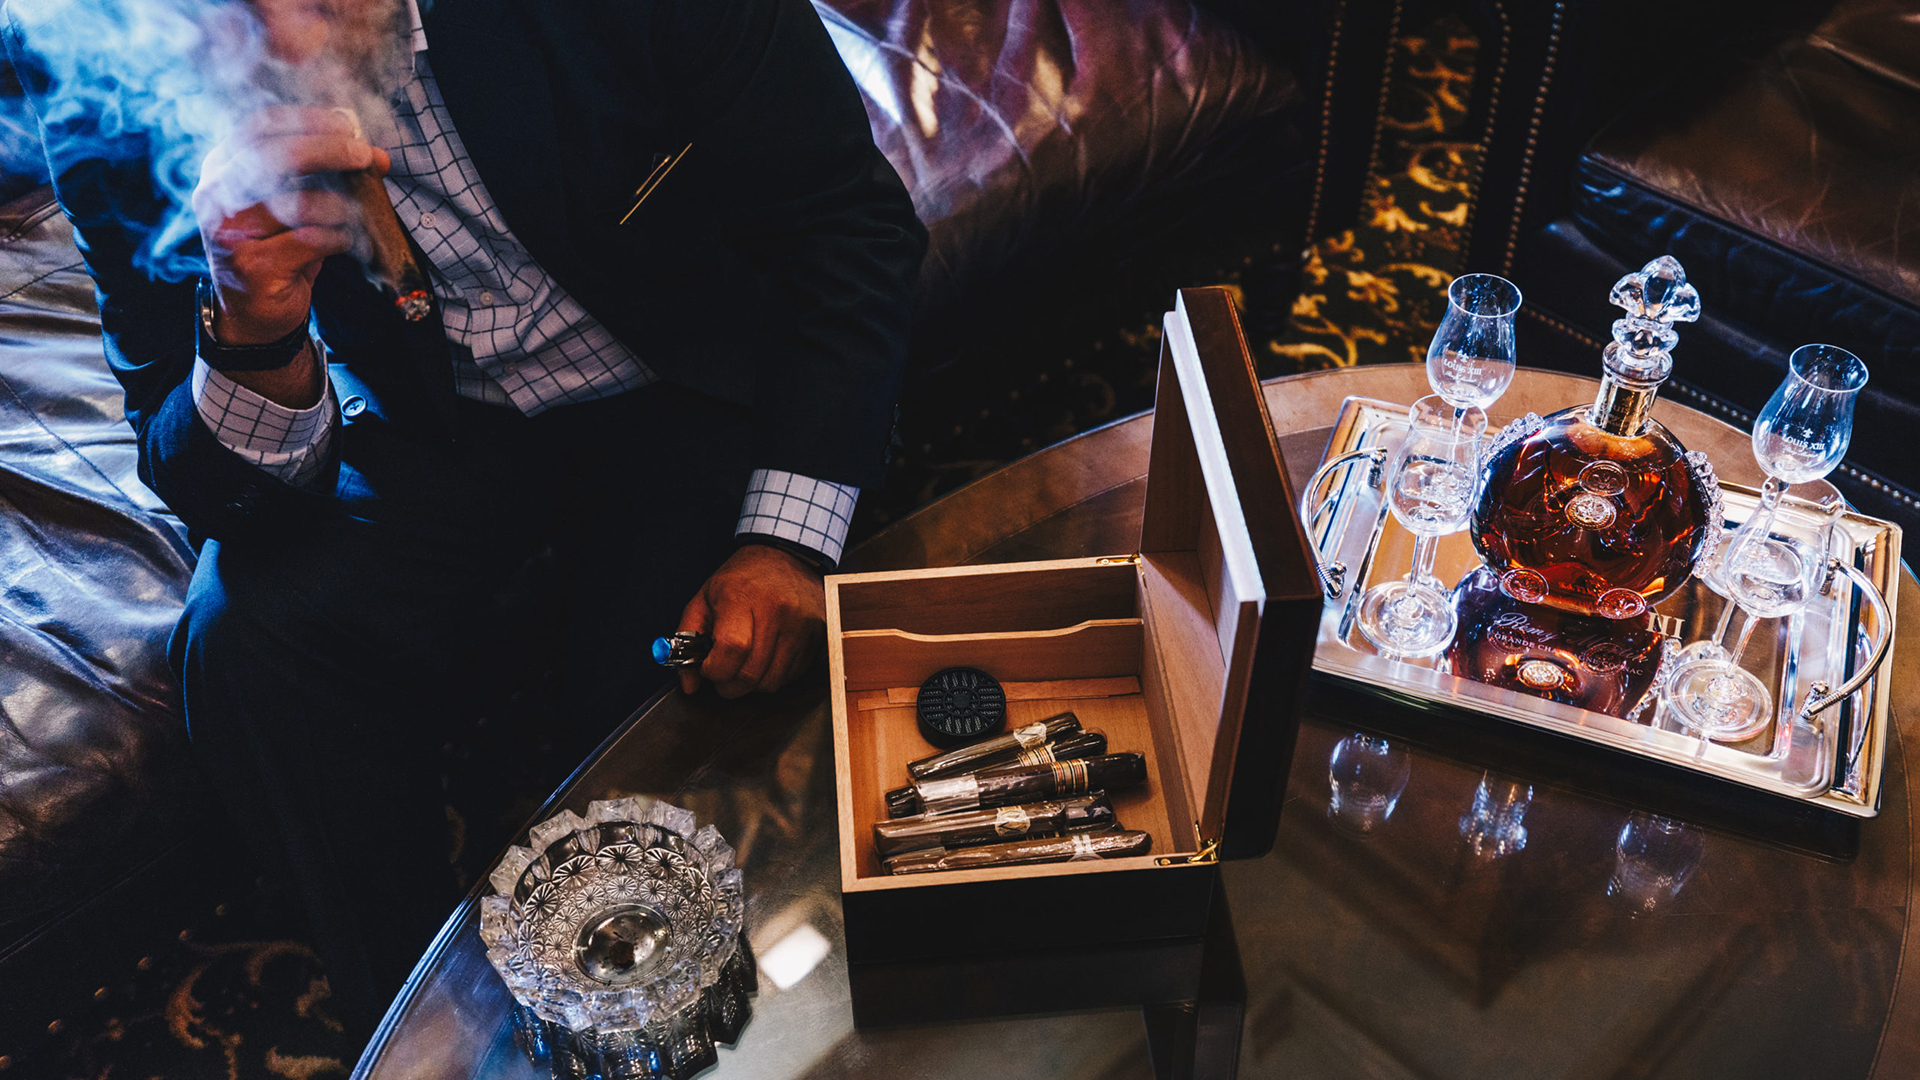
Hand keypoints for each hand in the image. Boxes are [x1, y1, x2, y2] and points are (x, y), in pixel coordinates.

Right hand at [192, 105, 388, 345]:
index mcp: (222, 170)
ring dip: (339, 204)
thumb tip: (375, 155)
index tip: (347, 123)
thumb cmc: (279, 250)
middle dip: (327, 149)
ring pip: (296, 202)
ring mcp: (230, 233)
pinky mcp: (253, 266)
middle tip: (362, 155)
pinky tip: (346, 241)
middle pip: (275, 157)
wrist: (254, 313)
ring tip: (356, 213)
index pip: (260, 128)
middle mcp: (217, 196)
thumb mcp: (293, 206)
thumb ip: (323, 176)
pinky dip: (339, 238)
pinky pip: (311, 240)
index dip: (306, 120)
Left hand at [676, 545, 826, 697]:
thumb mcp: (704, 599)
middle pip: (751, 674)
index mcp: (742, 596)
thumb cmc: (741, 580)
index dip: (716, 670)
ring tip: (747, 661)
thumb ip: (687, 640)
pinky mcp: (818, 636)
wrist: (787, 557)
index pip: (732, 649)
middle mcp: (776, 610)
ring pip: (772, 682)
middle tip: (724, 672)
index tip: (709, 668)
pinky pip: (792, 676)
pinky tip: (768, 655)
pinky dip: (775, 674)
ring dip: (753, 682)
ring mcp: (801, 624)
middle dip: (730, 685)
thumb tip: (688, 684)